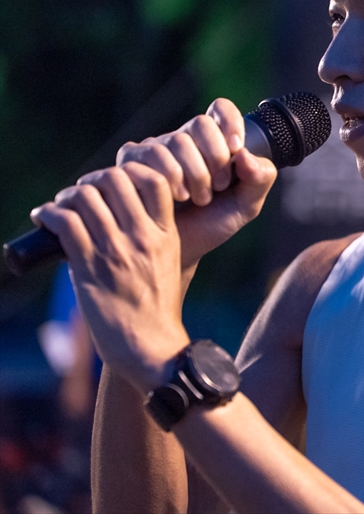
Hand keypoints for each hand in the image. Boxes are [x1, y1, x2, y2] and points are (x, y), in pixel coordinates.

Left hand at [32, 164, 191, 393]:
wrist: (150, 346)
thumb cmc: (156, 309)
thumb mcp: (168, 263)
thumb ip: (150, 237)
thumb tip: (115, 215)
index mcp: (165, 234)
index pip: (155, 180)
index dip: (131, 169)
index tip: (116, 180)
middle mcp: (142, 237)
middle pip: (116, 180)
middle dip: (93, 179)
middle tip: (82, 192)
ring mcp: (116, 251)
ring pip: (86, 198)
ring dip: (67, 196)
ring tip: (60, 206)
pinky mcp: (89, 267)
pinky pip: (66, 224)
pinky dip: (50, 214)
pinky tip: (44, 217)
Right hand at [112, 98, 276, 268]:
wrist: (180, 252)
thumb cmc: (212, 225)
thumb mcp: (245, 205)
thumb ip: (259, 179)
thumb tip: (244, 154)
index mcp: (212, 142)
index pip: (220, 110)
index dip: (229, 122)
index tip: (236, 148)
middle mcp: (182, 140)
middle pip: (199, 124)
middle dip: (215, 156)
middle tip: (219, 186)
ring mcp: (154, 150)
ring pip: (175, 141)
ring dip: (193, 172)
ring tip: (200, 199)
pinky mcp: (130, 164)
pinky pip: (147, 155)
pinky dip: (167, 177)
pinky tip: (175, 198)